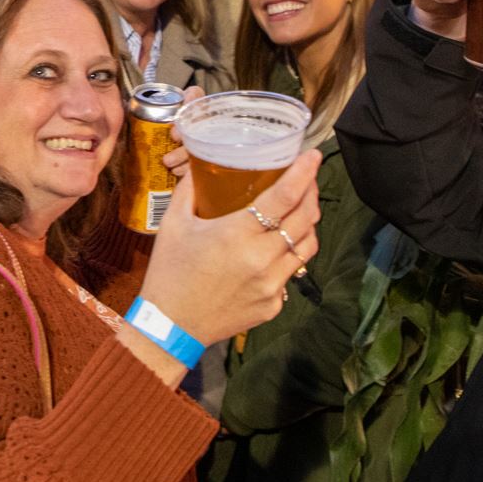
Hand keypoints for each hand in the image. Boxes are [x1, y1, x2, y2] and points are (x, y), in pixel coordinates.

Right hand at [134, 149, 321, 348]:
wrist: (171, 326)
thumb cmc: (170, 271)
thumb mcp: (173, 224)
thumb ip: (189, 191)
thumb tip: (201, 167)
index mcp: (237, 234)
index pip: (284, 197)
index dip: (303, 173)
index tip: (313, 156)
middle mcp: (262, 259)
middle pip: (305, 219)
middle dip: (311, 193)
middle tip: (308, 178)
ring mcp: (272, 284)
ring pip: (307, 247)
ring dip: (308, 224)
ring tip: (300, 210)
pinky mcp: (274, 304)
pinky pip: (291, 272)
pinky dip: (288, 255)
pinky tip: (276, 248)